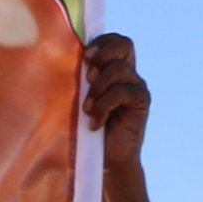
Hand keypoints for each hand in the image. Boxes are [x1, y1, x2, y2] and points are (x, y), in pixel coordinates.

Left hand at [81, 33, 150, 171]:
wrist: (108, 160)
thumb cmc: (86, 129)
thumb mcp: (80, 99)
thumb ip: (80, 80)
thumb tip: (61, 58)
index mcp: (115, 69)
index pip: (116, 41)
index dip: (103, 41)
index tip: (85, 55)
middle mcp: (129, 74)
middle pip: (124, 44)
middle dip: (103, 53)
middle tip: (87, 73)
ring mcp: (137, 88)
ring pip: (119, 69)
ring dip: (98, 87)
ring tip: (87, 108)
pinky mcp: (141, 103)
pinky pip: (121, 93)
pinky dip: (103, 106)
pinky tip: (95, 122)